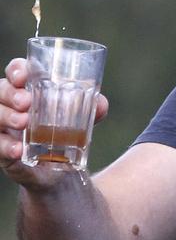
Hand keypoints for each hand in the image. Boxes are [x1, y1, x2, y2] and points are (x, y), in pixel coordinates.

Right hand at [0, 58, 108, 186]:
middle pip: (1, 90)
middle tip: (27, 103)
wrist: (59, 169)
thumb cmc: (67, 130)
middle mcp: (12, 104)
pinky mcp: (1, 149)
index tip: (24, 77)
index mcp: (30, 88)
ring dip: (6, 116)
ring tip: (25, 123)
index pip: (16, 70)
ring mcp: (4, 126)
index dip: (16, 70)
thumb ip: (94, 107)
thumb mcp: (83, 117)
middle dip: (11, 94)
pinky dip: (5, 146)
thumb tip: (101, 104)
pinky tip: (18, 150)